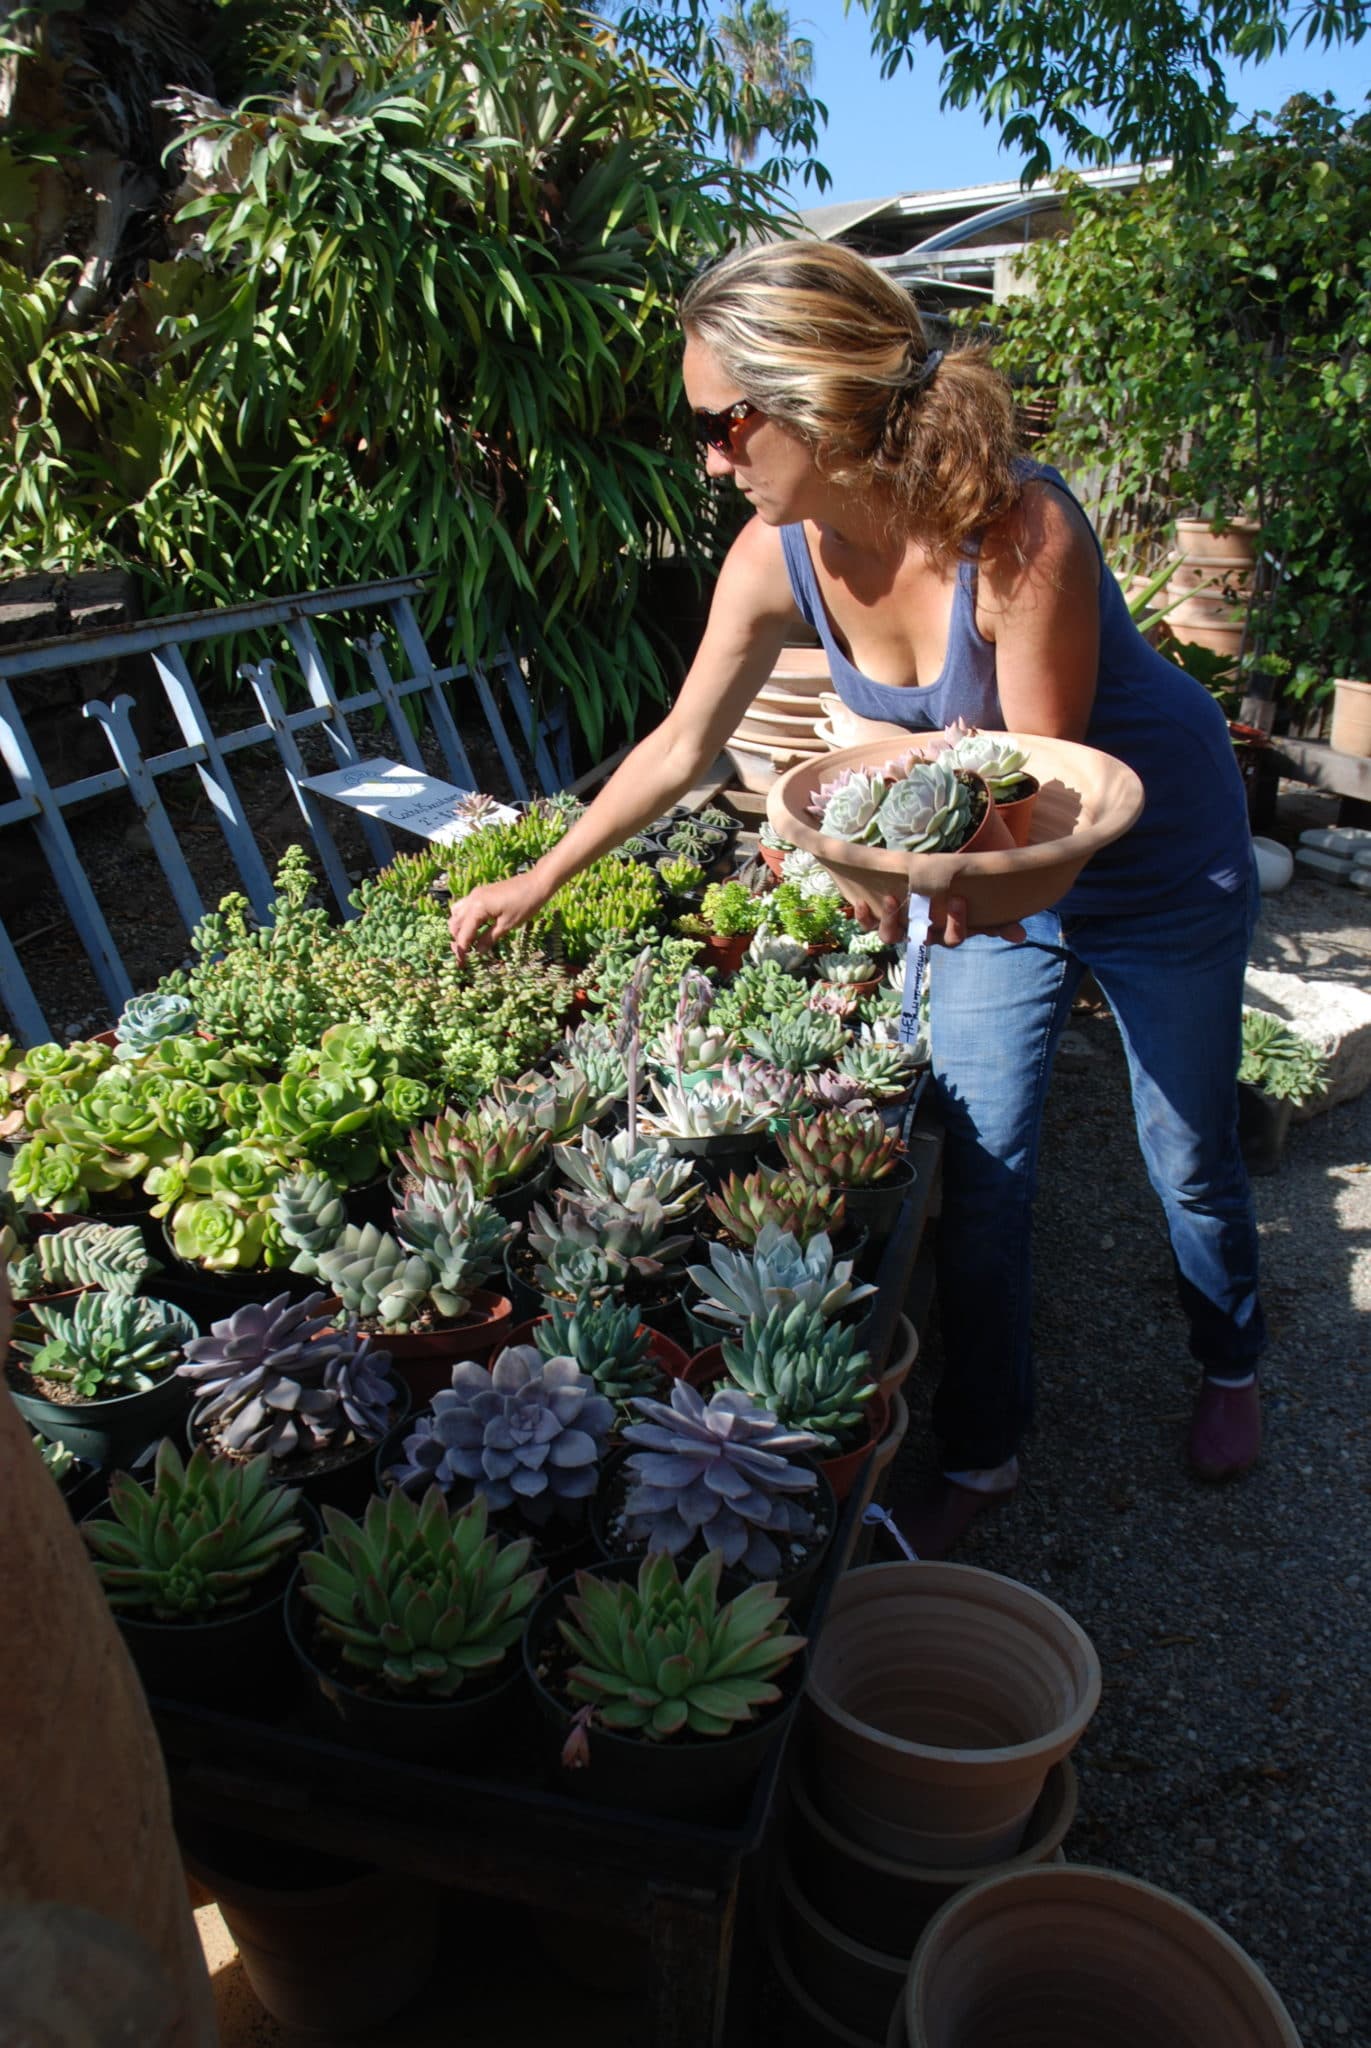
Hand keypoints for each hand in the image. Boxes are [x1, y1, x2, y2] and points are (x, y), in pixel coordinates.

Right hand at [448, 872, 548, 962]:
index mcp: (477, 908)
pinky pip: (464, 907)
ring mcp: (475, 894)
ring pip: (456, 914)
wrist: (536, 883)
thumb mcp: (507, 925)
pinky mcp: (480, 893)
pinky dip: (464, 919)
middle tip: (465, 955)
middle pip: (455, 924)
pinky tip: (474, 928)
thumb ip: (489, 938)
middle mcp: (471, 899)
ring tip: (468, 942)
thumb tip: (478, 952)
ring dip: (459, 929)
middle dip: (457, 940)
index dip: (461, 951)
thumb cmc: (525, 904)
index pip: (463, 934)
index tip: (461, 965)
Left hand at [854, 894, 1025, 947]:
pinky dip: (863, 916)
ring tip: (891, 899)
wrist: (929, 890)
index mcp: (944, 934)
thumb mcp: (979, 912)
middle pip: (916, 941)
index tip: (960, 900)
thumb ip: (998, 923)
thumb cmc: (956, 903)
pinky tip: (861, 902)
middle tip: (920, 902)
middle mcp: (920, 936)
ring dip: (889, 920)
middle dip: (917, 924)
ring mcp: (899, 928)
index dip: (956, 924)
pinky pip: (868, 924)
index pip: (952, 938)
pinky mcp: (880, 917)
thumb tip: (1020, 935)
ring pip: (890, 935)